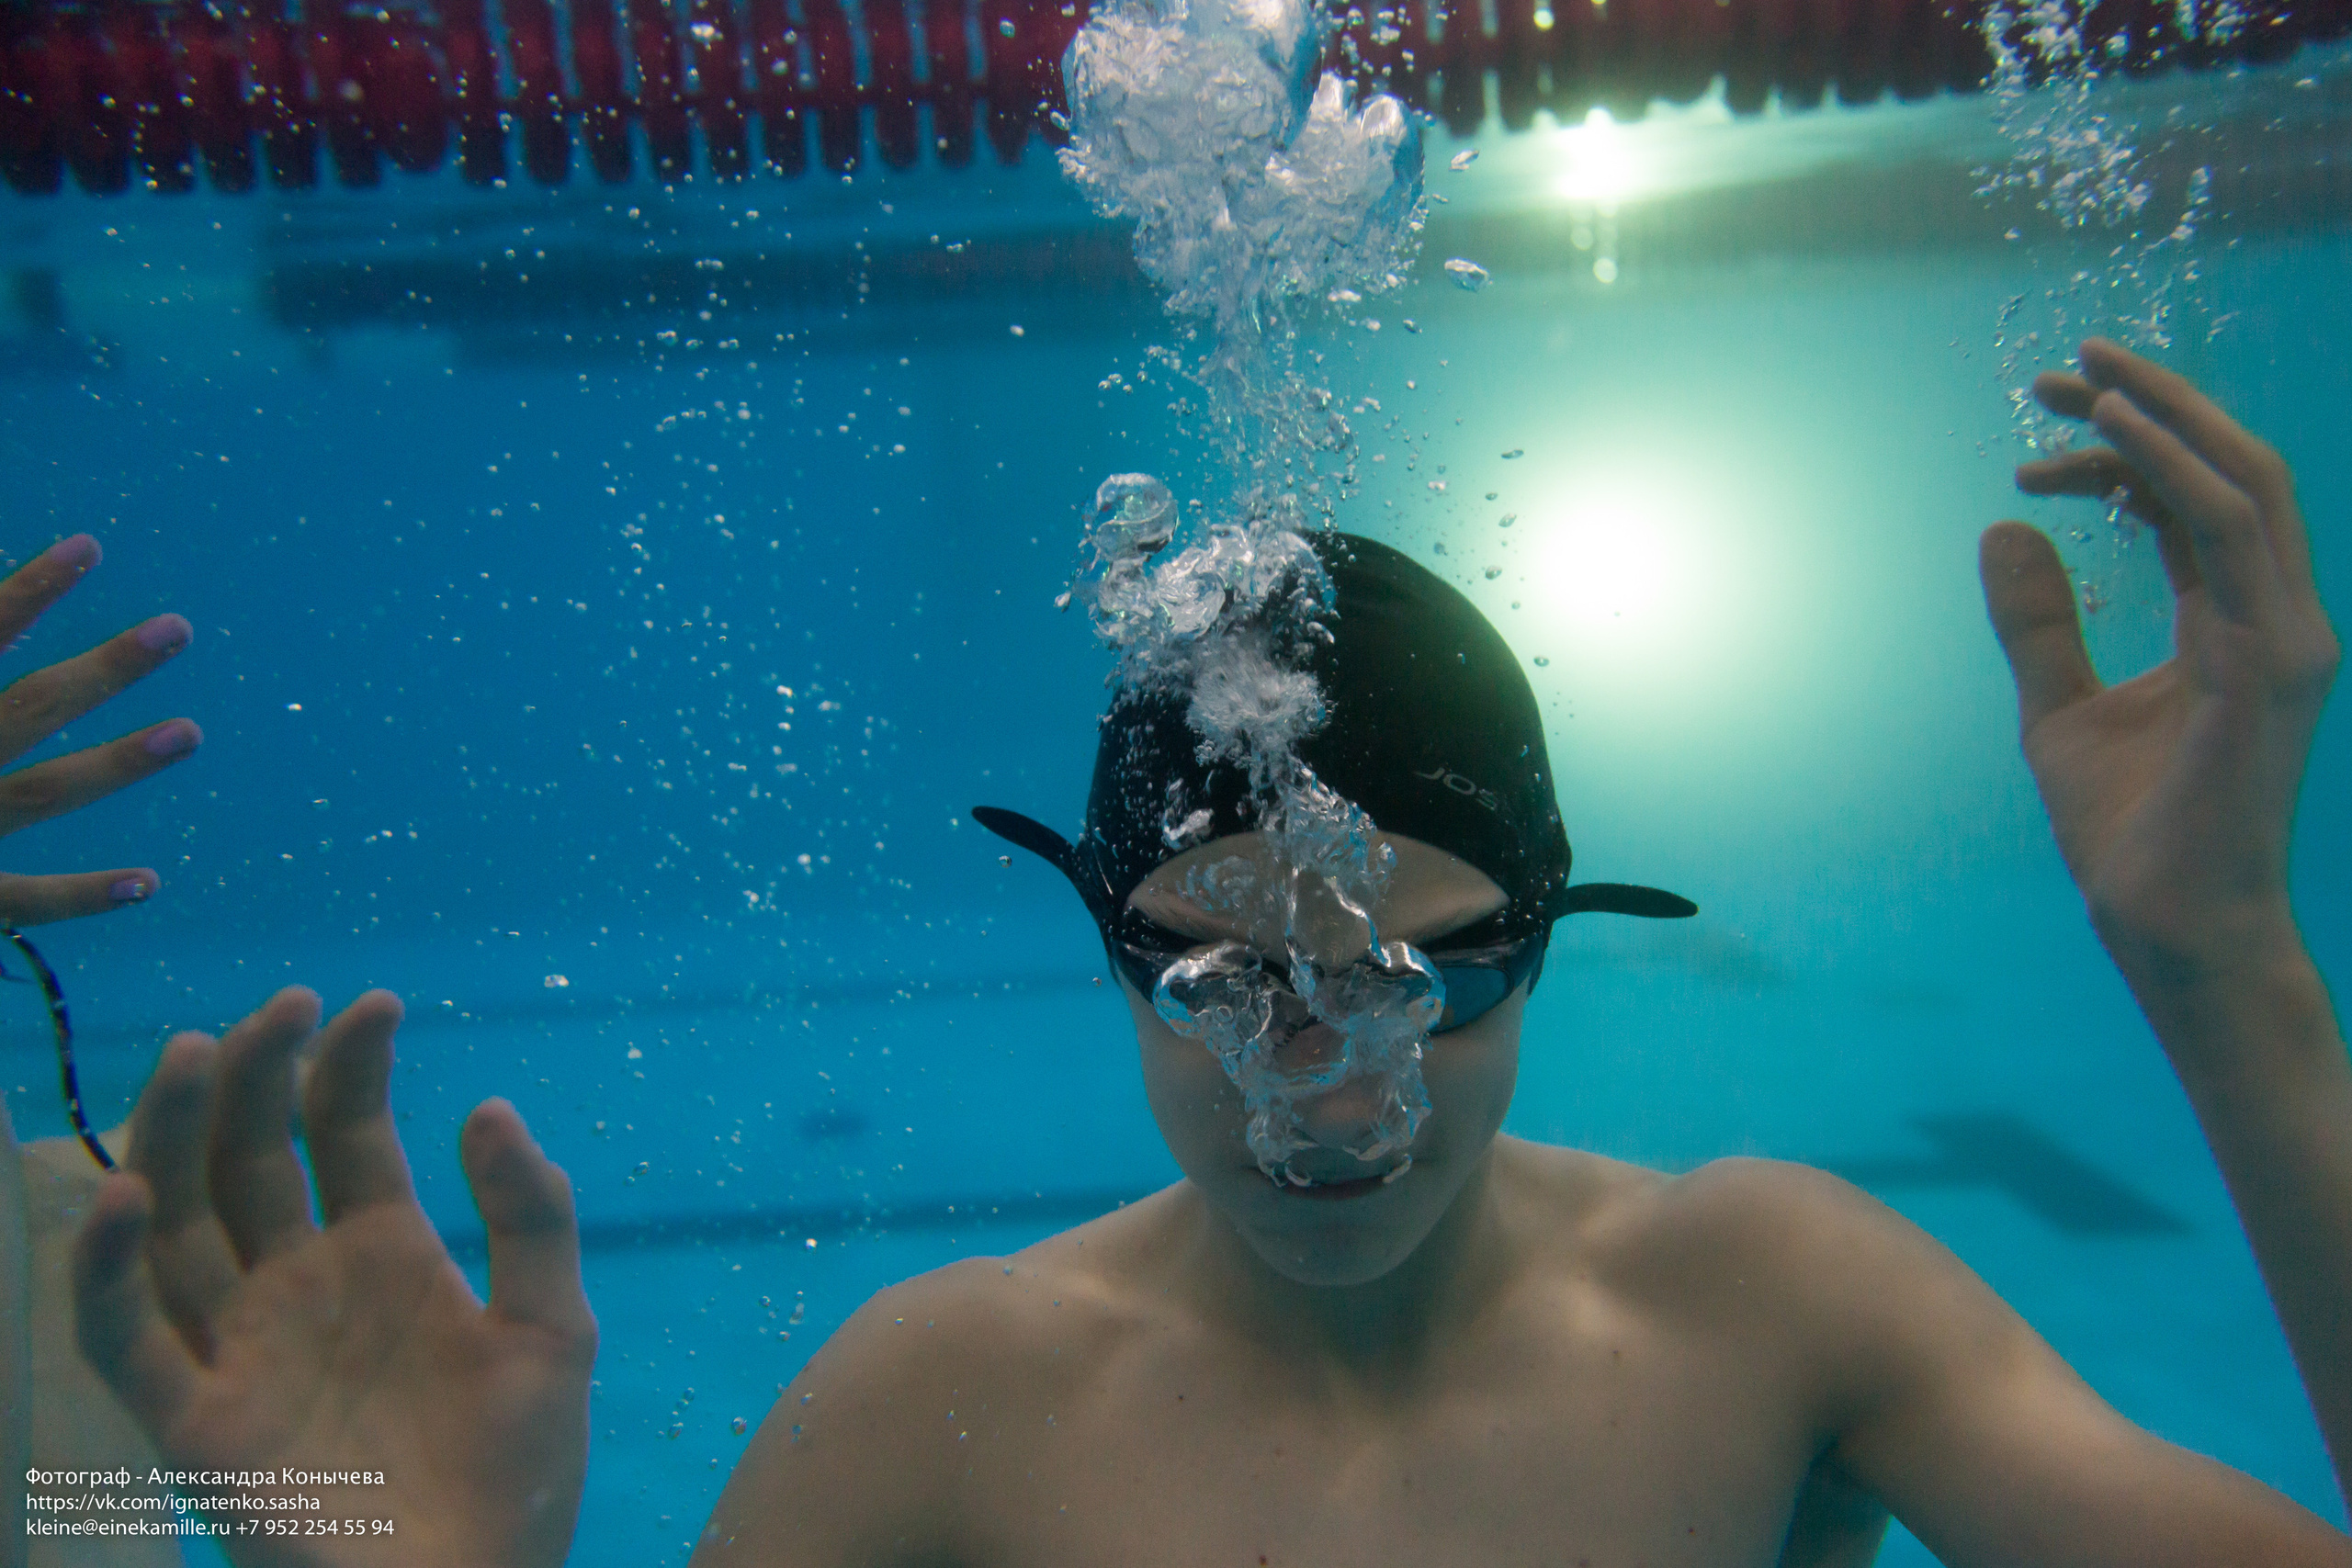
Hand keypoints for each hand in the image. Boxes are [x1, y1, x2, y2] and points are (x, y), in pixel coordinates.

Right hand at [1, 534, 199, 925]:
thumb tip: (3, 618)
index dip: (26, 592)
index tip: (88, 547)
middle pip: (28, 709)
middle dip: (105, 670)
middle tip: (178, 629)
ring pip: (42, 793)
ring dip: (120, 763)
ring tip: (189, 731)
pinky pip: (25, 902)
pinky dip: (85, 896)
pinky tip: (147, 882)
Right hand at [70, 987, 595, 1566]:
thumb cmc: (519, 1477)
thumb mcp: (553, 1330)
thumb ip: (532, 1218)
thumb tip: (491, 1105)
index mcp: (383, 1254)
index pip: (343, 1134)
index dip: (348, 1066)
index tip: (374, 1003)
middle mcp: (299, 1287)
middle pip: (248, 1159)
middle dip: (253, 1077)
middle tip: (277, 1008)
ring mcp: (241, 1349)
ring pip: (177, 1224)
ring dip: (172, 1137)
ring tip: (195, 1052)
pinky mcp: (198, 1425)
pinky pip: (129, 1339)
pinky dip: (111, 1269)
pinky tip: (130, 1195)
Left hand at [1980, 338, 2339, 976]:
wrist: (2163, 919)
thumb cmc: (2126, 829)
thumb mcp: (2058, 707)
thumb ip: (2040, 623)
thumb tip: (2003, 529)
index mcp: (2232, 619)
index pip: (2191, 501)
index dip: (2126, 446)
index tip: (2043, 421)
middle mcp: (2274, 615)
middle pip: (2228, 471)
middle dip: (2152, 406)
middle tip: (2064, 366)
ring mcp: (2285, 635)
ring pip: (2244, 484)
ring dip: (2165, 420)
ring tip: (2086, 379)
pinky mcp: (2273, 661)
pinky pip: (2231, 535)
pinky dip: (2175, 473)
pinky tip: (2115, 439)